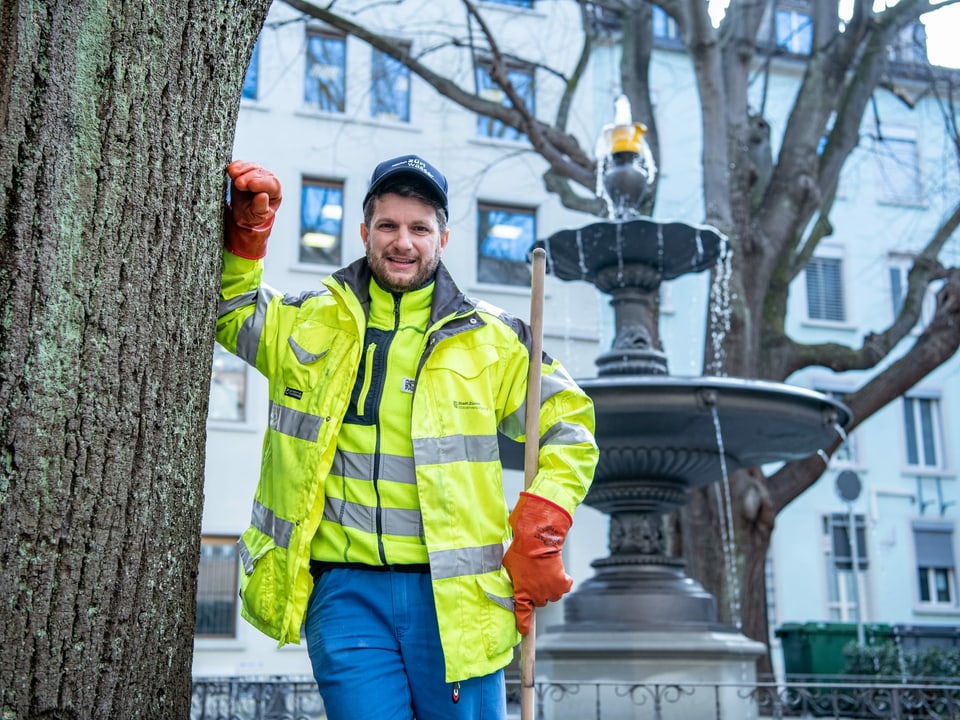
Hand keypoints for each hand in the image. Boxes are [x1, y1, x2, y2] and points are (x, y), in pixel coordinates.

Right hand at [224, 160, 282, 258]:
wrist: (243, 211)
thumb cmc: (253, 214)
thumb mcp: (257, 216)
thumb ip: (261, 207)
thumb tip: (263, 195)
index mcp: (275, 190)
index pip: (271, 183)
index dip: (260, 183)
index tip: (250, 186)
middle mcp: (268, 178)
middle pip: (260, 173)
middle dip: (248, 177)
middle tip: (239, 184)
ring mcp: (256, 171)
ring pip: (251, 166)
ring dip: (241, 170)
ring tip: (233, 176)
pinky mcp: (245, 168)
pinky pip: (241, 164)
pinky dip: (235, 166)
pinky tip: (231, 171)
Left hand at [502, 491, 572, 634]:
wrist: (537, 540)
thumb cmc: (520, 551)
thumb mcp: (508, 566)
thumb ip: (511, 578)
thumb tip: (512, 578)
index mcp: (522, 594)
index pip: (522, 615)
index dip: (524, 624)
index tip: (524, 631)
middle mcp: (537, 596)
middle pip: (539, 602)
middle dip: (537, 593)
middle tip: (534, 578)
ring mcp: (551, 591)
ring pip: (552, 595)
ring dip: (549, 588)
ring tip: (544, 572)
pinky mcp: (562, 583)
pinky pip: (564, 587)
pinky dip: (562, 581)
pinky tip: (557, 572)